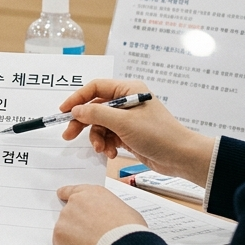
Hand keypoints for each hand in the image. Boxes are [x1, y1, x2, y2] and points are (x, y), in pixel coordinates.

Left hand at [53, 184, 146, 244]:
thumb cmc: (129, 229)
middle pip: (69, 212)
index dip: (67, 196)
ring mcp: (66, 217)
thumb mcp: (123, 209)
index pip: (72, 191)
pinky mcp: (60, 235)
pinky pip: (62, 243)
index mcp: (92, 192)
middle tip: (90, 235)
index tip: (62, 197)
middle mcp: (76, 201)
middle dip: (76, 223)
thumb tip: (107, 218)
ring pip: (65, 228)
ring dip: (73, 236)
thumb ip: (107, 209)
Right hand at [59, 79, 215, 183]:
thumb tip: (76, 110)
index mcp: (127, 90)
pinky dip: (106, 145)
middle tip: (69, 135)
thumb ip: (97, 114)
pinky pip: (108, 136)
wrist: (181, 157)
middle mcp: (126, 102)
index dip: (77, 99)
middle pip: (94, 108)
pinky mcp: (128, 134)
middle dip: (83, 123)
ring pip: (99, 125)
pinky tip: (111, 153)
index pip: (95, 88)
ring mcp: (127, 119)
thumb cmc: (158, 134)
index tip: (63, 111)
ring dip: (97, 138)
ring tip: (101, 149)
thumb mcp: (123, 123)